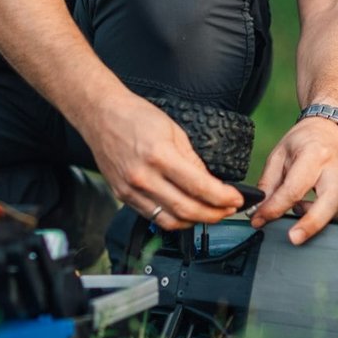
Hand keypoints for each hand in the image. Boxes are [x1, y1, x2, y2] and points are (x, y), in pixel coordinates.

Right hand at [80, 93, 242, 229]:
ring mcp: (131, 190)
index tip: (236, 199)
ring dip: (195, 222)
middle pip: (187, 210)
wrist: (101, 115)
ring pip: (170, 221)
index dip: (223, 197)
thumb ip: (193, 159)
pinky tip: (186, 213)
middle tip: (228, 210)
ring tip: (210, 214)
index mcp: (159, 156)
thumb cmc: (136, 117)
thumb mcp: (173, 130)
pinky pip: (153, 217)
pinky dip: (174, 219)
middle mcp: (144, 177)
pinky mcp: (123, 196)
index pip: (199, 187)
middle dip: (214, 214)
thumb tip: (210, 182)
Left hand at [248, 116, 337, 244]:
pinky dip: (328, 221)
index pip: (294, 189)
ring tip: (300, 212)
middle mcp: (335, 171)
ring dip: (319, 222)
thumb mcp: (279, 154)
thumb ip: (269, 183)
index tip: (259, 219)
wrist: (331, 129)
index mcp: (314, 156)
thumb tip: (258, 211)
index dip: (275, 208)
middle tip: (293, 238)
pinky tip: (312, 213)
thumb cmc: (305, 140)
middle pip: (328, 204)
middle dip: (311, 224)